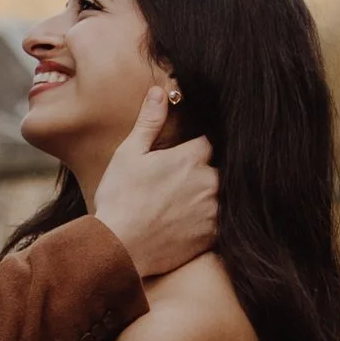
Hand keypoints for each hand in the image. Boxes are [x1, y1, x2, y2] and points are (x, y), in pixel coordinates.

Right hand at [94, 89, 219, 280]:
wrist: (120, 248)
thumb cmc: (120, 199)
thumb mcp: (129, 155)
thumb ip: (149, 122)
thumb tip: (159, 92)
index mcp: (191, 157)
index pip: (207, 143)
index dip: (194, 149)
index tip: (182, 157)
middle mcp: (210, 181)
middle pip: (216, 169)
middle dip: (201, 173)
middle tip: (176, 185)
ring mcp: (214, 209)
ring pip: (220, 195)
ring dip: (206, 197)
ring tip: (181, 206)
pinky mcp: (213, 235)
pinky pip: (220, 222)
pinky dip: (207, 221)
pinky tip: (186, 224)